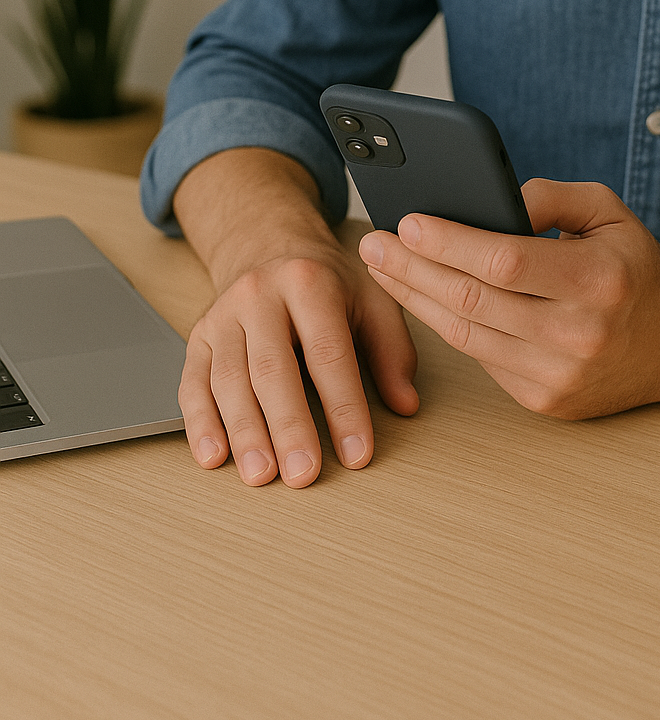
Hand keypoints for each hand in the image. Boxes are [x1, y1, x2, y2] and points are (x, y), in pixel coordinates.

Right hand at [179, 243, 418, 485]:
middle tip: (302, 474)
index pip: (329, 354)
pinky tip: (214, 456)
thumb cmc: (327, 281)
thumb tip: (406, 403)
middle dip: (289, 427)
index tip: (358, 454)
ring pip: (229, 379)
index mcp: (310, 283)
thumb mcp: (372, 299)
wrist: (269, 244)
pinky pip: (193, 382)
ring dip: (244, 432)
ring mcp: (223, 316)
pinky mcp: (199, 336)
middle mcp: (260, 295)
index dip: (344, 407)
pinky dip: (200, 423)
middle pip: (273, 369)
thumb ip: (393, 351)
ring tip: (262, 475)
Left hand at [357, 179, 659, 418]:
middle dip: (411, 270)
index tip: (406, 223)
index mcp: (598, 281)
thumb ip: (550, 197)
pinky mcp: (546, 401)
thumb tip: (488, 201)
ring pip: (465, 335)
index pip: (504, 261)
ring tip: (384, 270)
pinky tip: (424, 300)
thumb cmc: (637, 269)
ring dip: (415, 300)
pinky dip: (447, 327)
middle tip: (371, 244)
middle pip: (472, 301)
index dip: (448, 243)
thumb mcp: (609, 211)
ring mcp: (560, 375)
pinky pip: (481, 358)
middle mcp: (579, 334)